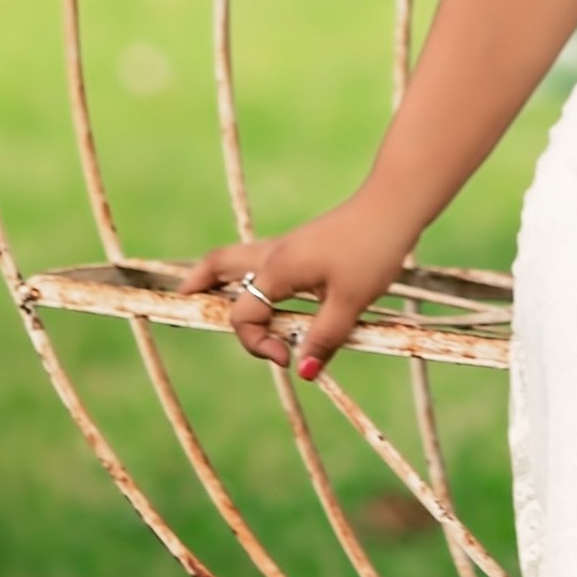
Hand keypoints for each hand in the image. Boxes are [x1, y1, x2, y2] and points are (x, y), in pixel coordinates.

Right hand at [183, 197, 418, 381]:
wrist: (395, 204)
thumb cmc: (373, 249)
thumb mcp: (351, 302)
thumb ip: (324, 337)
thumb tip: (303, 372)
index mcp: (278, 269)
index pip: (244, 315)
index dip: (257, 344)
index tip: (288, 358)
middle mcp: (275, 254)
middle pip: (220, 264)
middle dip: (197, 282)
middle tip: (181, 298)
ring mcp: (289, 245)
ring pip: (240, 258)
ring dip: (221, 275)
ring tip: (207, 290)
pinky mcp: (306, 243)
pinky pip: (264, 260)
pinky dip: (251, 274)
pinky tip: (265, 287)